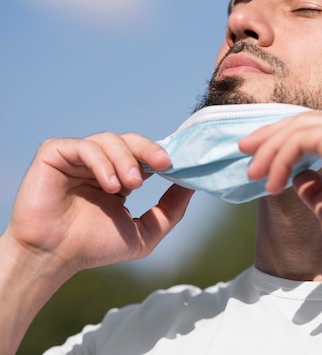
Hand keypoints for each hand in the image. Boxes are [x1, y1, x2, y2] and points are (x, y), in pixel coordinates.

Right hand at [5, 132, 192, 276]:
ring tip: (131, 185)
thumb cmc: (93, 248)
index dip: (161, 155)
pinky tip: (110, 185)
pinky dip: (101, 162)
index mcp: (118, 176)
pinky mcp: (55, 154)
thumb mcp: (144, 232)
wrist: (53, 258)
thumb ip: (170, 210)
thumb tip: (193, 185)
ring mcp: (77, 157)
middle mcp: (99, 163)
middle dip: (149, 151)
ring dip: (126, 159)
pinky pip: (84, 146)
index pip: (144, 154)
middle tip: (163, 165)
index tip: (177, 165)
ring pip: (109, 140)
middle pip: (130, 141)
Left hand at [240, 112, 321, 266]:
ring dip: (271, 150)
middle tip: (245, 150)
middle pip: (309, 121)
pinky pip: (299, 139)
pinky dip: (280, 159)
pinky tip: (272, 184)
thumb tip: (297, 175)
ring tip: (253, 174)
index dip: (289, 138)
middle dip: (273, 135)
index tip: (261, 154)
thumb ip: (317, 186)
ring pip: (300, 127)